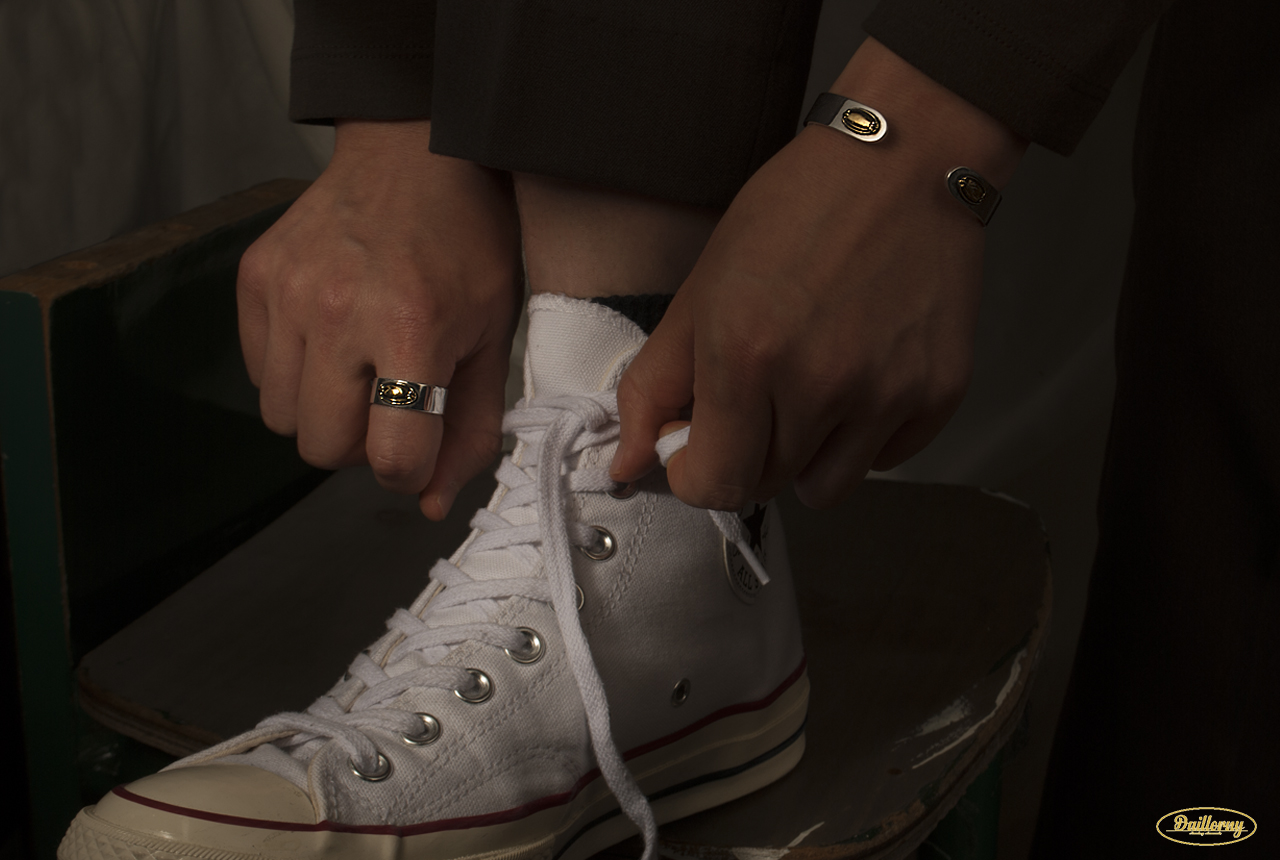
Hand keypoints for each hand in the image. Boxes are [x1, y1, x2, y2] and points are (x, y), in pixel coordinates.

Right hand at [237, 120, 522, 518]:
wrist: (414, 152)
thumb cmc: (468, 245)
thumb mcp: (494, 336)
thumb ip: (469, 427)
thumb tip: (430, 503)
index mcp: (411, 329)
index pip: (390, 456)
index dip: (408, 469)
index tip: (418, 443)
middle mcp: (337, 313)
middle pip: (321, 449)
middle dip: (360, 446)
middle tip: (390, 404)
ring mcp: (287, 293)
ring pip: (282, 419)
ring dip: (323, 413)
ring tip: (360, 369)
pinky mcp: (255, 278)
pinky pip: (259, 374)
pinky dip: (292, 375)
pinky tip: (329, 339)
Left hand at [612, 40, 1025, 509]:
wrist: (905, 161)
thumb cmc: (794, 213)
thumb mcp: (702, 288)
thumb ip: (654, 386)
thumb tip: (625, 467)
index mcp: (746, 357)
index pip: (713, 486)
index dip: (695, 473)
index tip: (699, 443)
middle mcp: (819, 386)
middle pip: (766, 486)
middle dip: (747, 455)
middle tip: (756, 394)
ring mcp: (886, 395)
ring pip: (827, 486)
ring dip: (805, 455)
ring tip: (810, 388)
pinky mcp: (938, 394)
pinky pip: (883, 459)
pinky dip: (863, 436)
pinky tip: (861, 373)